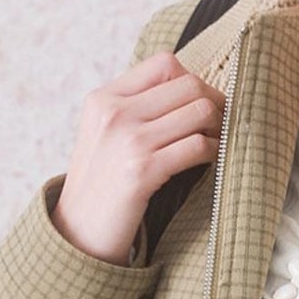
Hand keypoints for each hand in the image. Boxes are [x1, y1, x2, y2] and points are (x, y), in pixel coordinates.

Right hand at [51, 51, 226, 265]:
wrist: (78, 233)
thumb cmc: (102, 185)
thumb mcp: (106, 135)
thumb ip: (136, 109)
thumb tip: (192, 89)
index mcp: (103, 98)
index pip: (164, 64)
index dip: (194, 80)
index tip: (202, 103)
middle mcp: (114, 113)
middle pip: (189, 84)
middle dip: (215, 102)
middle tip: (220, 125)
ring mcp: (127, 141)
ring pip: (200, 111)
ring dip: (219, 127)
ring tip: (217, 142)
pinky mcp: (142, 171)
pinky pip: (198, 146)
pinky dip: (214, 151)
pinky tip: (211, 161)